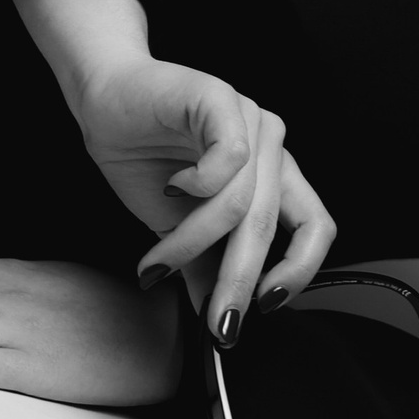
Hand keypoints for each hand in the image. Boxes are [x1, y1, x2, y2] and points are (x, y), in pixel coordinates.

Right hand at [8, 0, 337, 344]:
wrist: (103, 100)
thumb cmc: (144, 157)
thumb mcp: (177, 227)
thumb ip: (204, 266)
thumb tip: (215, 315)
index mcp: (273, 177)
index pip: (315, 228)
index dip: (299, 271)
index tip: (264, 307)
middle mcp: (272, 147)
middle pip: (271, 225)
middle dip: (240, 280)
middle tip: (217, 319)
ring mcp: (250, 119)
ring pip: (241, 201)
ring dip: (194, 242)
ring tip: (159, 262)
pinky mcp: (221, 99)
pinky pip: (229, 157)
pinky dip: (199, 185)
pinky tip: (173, 187)